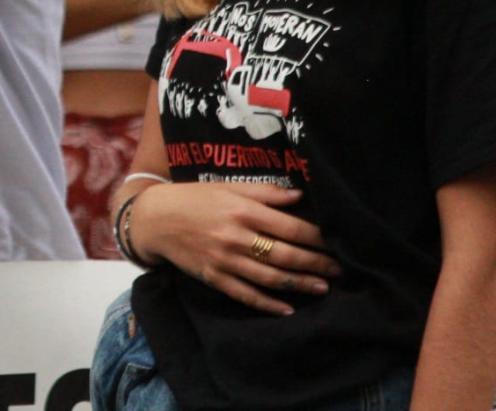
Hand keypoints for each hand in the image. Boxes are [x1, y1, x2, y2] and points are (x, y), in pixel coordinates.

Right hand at [129, 182, 341, 314]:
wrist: (155, 218)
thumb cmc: (195, 198)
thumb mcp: (228, 186)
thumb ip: (264, 192)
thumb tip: (299, 196)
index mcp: (242, 209)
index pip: (290, 226)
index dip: (318, 237)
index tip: (337, 243)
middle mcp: (235, 236)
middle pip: (285, 254)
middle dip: (316, 264)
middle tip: (339, 270)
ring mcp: (224, 259)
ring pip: (270, 277)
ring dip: (299, 284)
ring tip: (322, 288)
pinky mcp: (213, 277)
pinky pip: (245, 294)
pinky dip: (268, 304)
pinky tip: (287, 309)